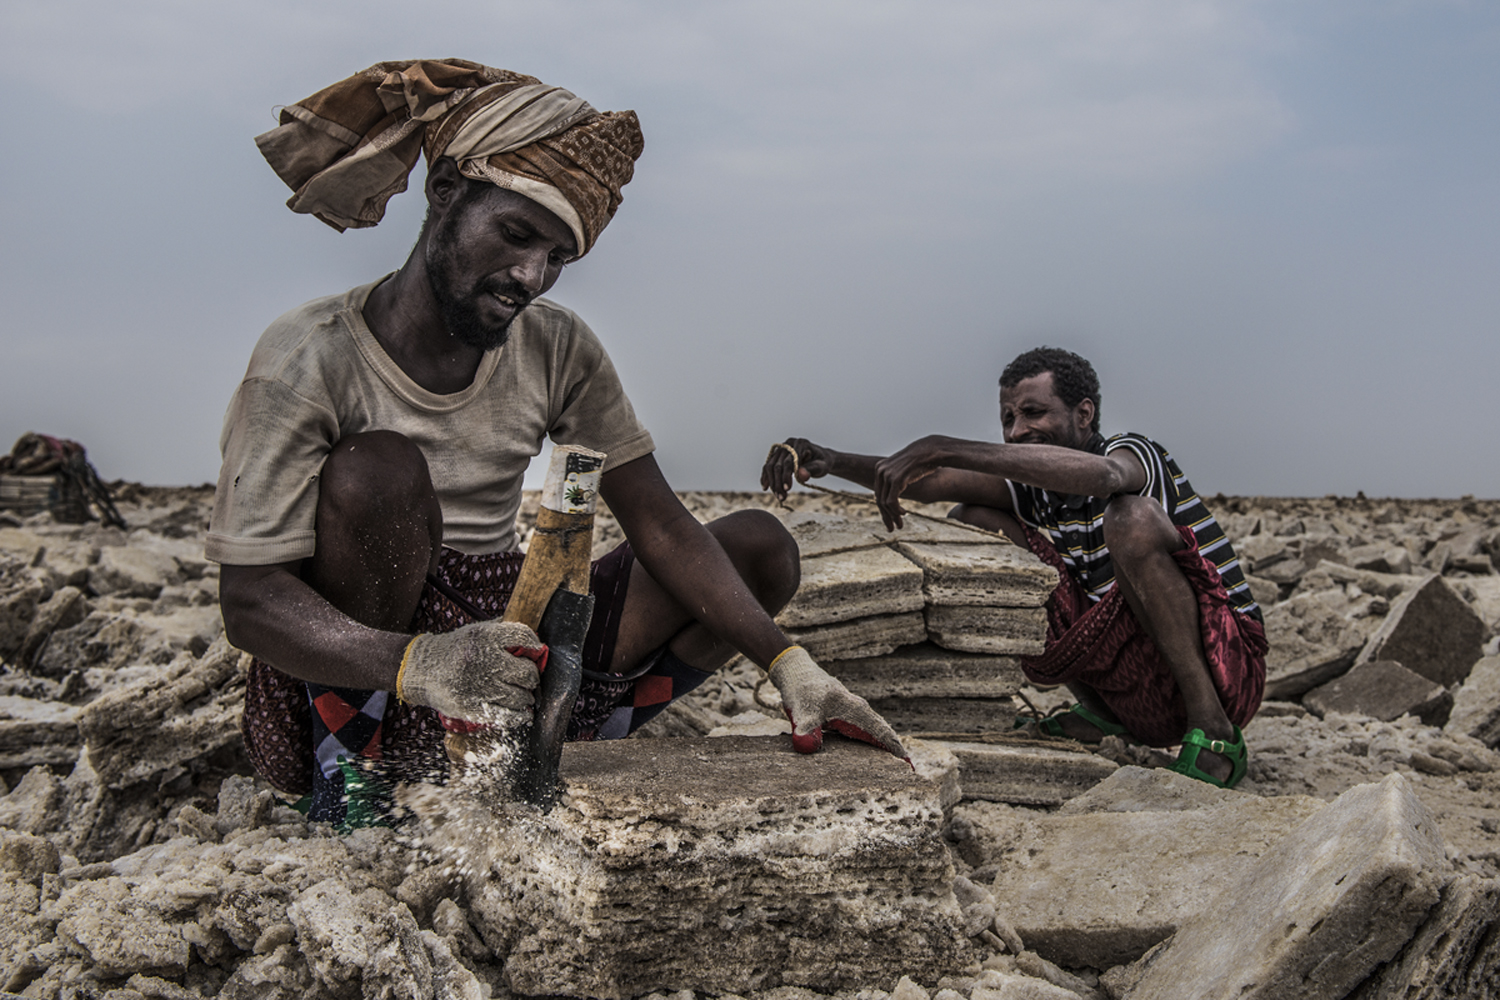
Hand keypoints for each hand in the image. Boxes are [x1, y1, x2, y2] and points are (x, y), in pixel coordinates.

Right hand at [396, 620, 545, 726]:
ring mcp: (478, 687)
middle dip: (532, 676)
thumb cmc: (455, 650)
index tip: (538, 651)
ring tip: (523, 694)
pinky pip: (507, 716)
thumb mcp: (476, 631)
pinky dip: (520, 716)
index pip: (523, 637)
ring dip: (526, 696)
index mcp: (485, 637)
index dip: (535, 645)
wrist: (422, 670)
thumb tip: (533, 640)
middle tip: (529, 678)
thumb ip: (502, 632)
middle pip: (526, 672)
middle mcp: (483, 661)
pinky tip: (523, 713)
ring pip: (520, 696)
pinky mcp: (472, 708)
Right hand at [761, 438, 834, 500]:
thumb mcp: (822, 467)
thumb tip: (801, 475)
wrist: (820, 459)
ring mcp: (781, 449)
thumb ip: (812, 469)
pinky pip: (768, 466)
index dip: (786, 475)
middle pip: (778, 464)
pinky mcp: (777, 455)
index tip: (787, 489)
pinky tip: (766, 488)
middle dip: (778, 482)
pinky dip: (766, 477)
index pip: (789, 461)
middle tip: (782, 497)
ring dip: (772, 483)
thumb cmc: (822, 463)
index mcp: (800, 443)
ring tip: (778, 496)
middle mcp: (788, 444)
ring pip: (770, 466)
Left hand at [768, 646, 906, 759]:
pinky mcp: (846, 714)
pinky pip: (865, 730)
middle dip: (895, 751)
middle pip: (883, 732)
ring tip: (895, 769)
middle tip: (909, 772)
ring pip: (875, 731)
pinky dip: (872, 742)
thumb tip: (807, 748)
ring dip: (885, 747)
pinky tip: (871, 756)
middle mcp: (859, 710)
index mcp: (855, 710)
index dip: (895, 749)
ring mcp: (854, 711)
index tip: (909, 766)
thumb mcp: (801, 712)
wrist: (796, 672)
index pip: (881, 732)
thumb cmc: (801, 692)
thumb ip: (805, 730)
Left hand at [872, 435, 948, 530]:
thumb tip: (895, 491)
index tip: (889, 520)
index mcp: (880, 468)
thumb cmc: (921, 461)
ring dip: (892, 515)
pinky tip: (904, 514)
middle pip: (879, 498)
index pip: (878, 493)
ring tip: (900, 524)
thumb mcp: (905, 471)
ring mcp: (887, 474)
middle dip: (886, 515)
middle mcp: (880, 470)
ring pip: (884, 502)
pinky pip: (891, 501)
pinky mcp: (895, 479)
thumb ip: (897, 479)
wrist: (930, 451)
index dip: (884, 508)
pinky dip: (896, 510)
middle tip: (892, 528)